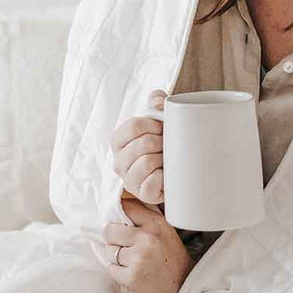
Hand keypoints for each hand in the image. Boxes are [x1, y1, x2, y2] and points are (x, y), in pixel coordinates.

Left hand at [103, 197, 193, 292]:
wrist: (183, 288)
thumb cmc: (172, 259)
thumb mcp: (166, 231)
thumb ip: (146, 219)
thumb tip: (123, 206)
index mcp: (156, 224)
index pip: (126, 208)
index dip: (118, 215)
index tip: (120, 223)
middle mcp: (147, 238)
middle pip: (110, 230)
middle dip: (113, 238)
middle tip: (123, 245)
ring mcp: (138, 258)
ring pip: (109, 250)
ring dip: (115, 256)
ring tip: (130, 261)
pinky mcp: (132, 277)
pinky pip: (111, 269)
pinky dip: (117, 272)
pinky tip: (130, 272)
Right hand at [109, 88, 166, 205]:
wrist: (173, 172)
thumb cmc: (162, 144)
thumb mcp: (158, 122)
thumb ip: (156, 105)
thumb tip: (158, 99)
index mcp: (119, 141)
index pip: (132, 127)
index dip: (152, 124)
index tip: (162, 126)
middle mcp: (119, 161)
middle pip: (143, 143)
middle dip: (161, 142)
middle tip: (167, 144)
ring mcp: (129, 180)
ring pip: (147, 162)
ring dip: (163, 158)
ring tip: (167, 159)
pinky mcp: (142, 194)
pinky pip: (152, 182)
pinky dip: (163, 176)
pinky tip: (166, 175)